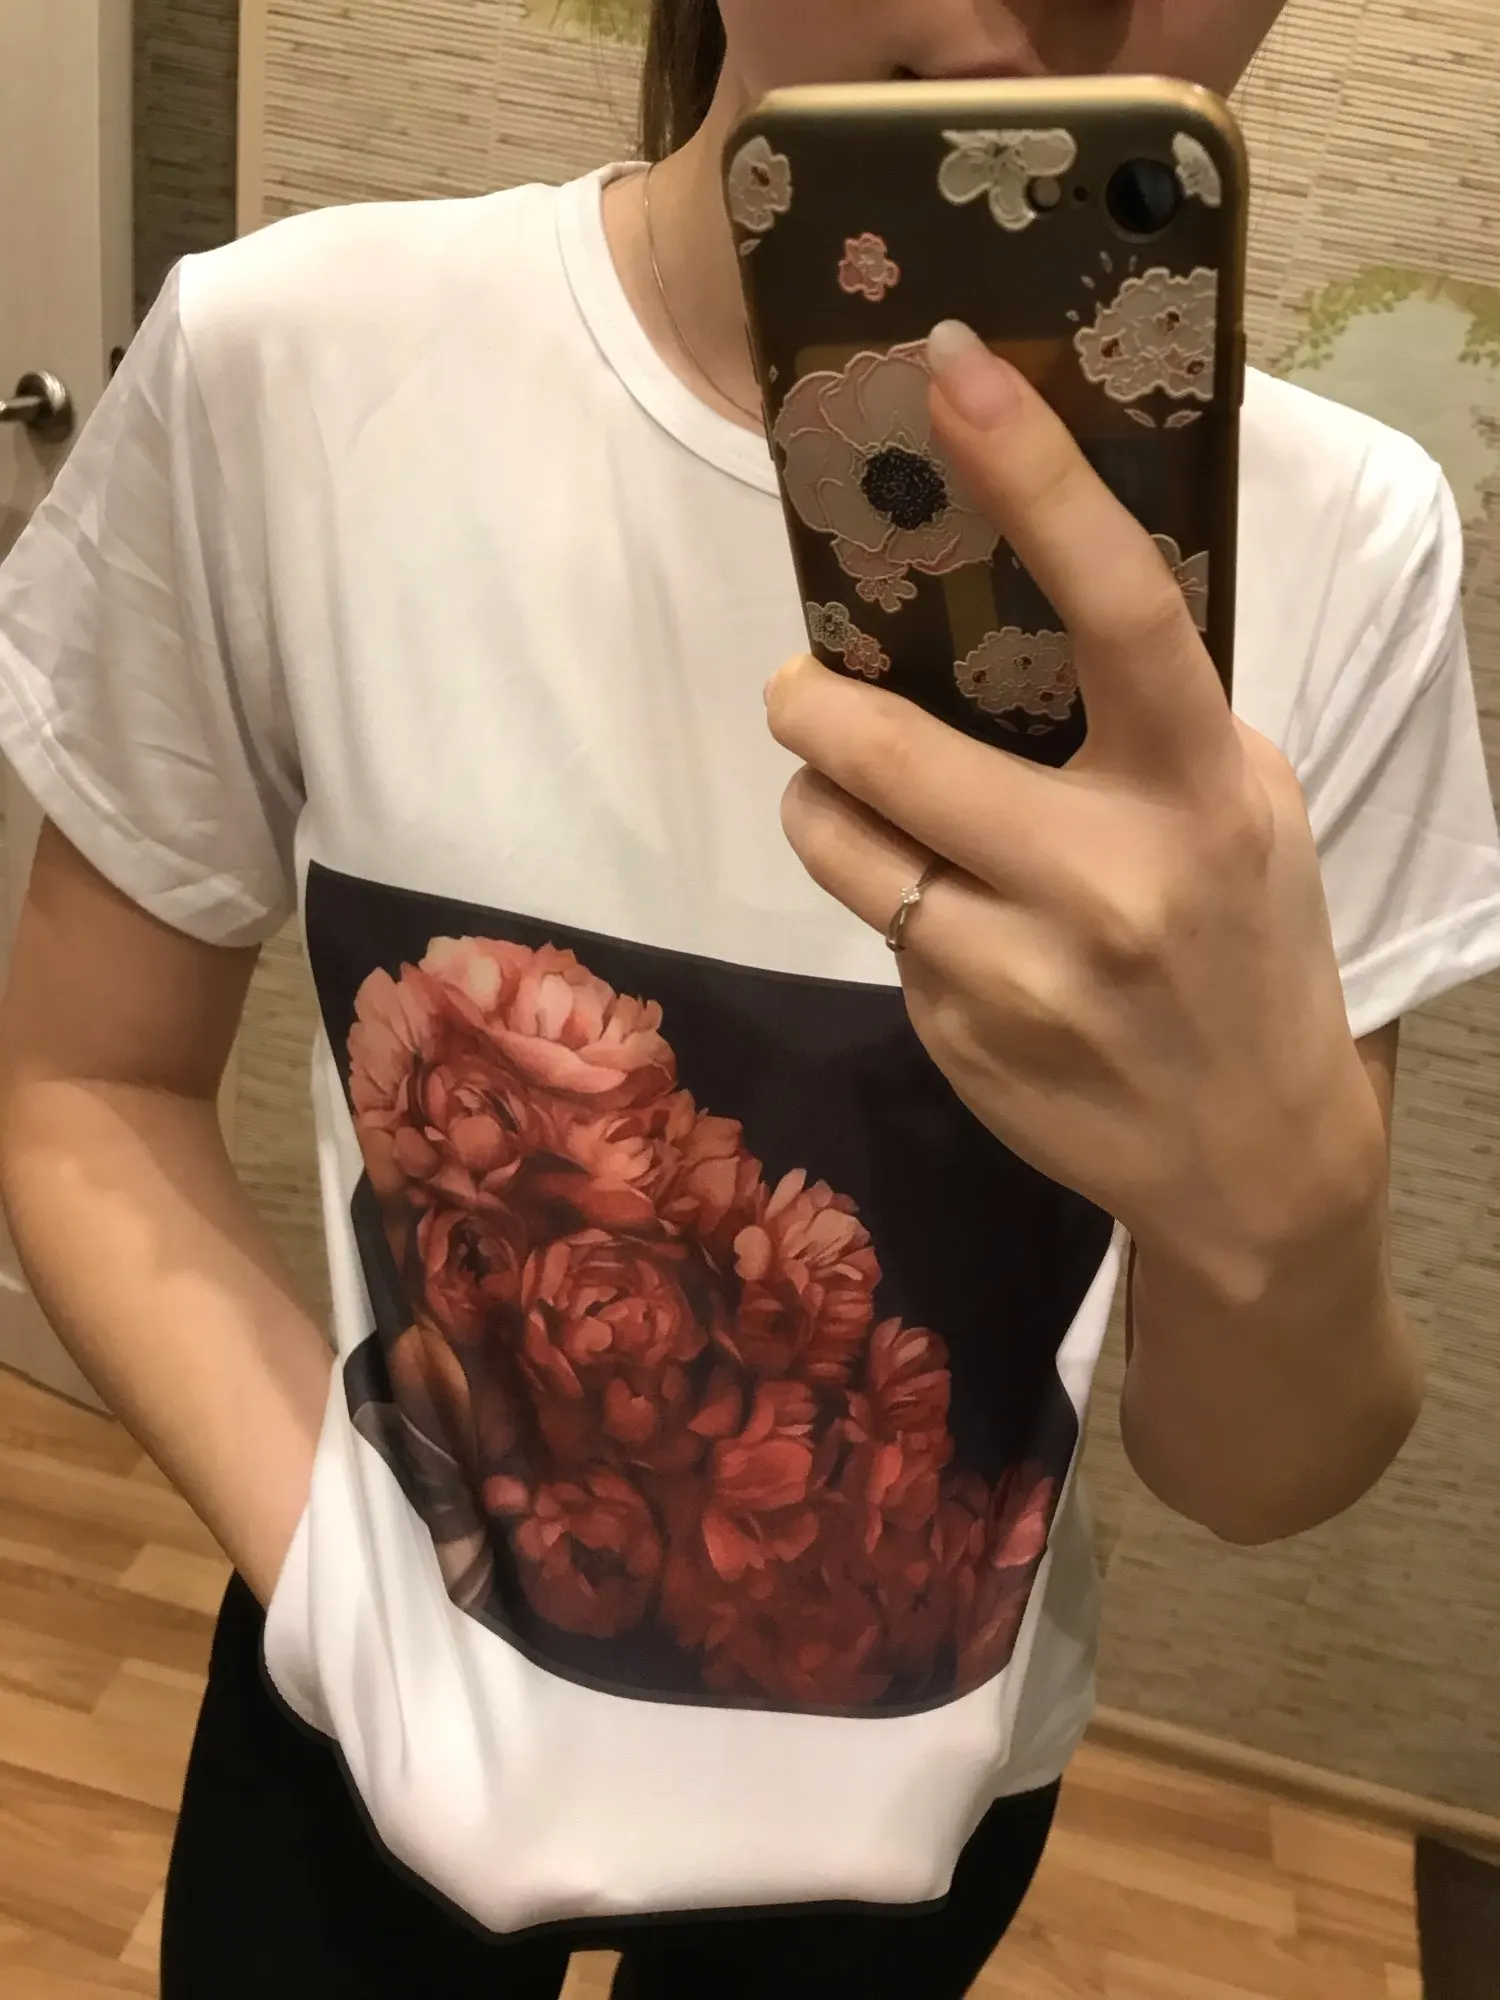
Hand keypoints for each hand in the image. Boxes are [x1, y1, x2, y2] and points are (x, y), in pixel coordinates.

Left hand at [768, 324, 1385, 1300]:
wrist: (1254, 1160)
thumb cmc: (1247, 947)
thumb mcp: (1245, 810)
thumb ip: (1151, 719)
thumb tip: (1018, 596)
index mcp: (1201, 784)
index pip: (1119, 609)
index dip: (1035, 479)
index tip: (951, 369)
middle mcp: (1111, 875)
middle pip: (894, 748)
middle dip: (813, 705)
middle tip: (798, 688)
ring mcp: (1024, 970)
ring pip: (841, 845)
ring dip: (820, 806)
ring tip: (856, 805)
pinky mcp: (959, 1038)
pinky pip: (876, 933)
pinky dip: (888, 907)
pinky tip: (956, 931)